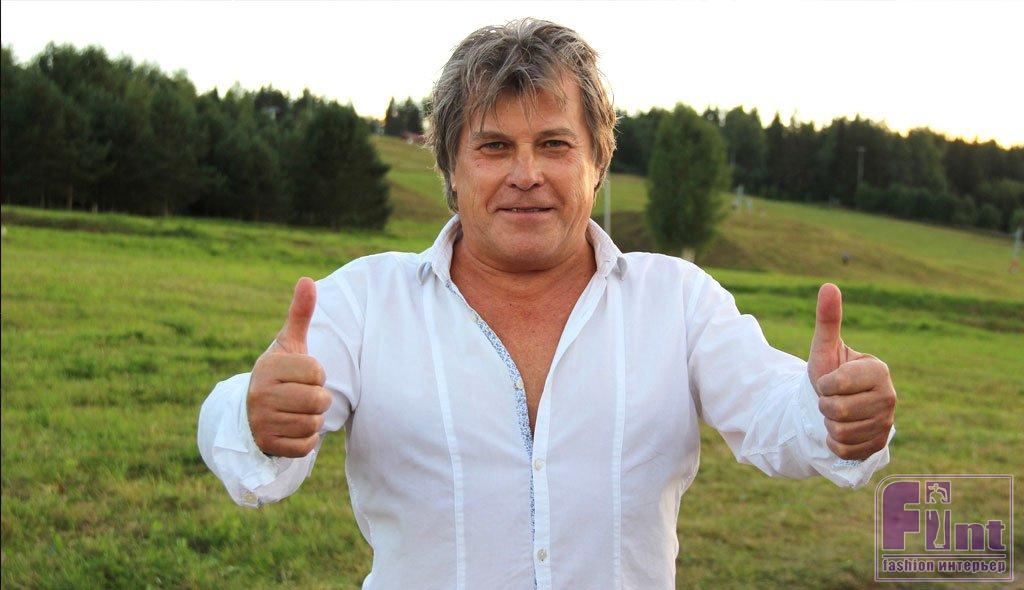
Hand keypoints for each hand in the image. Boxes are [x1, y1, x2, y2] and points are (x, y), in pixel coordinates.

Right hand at [246, 277, 330, 457]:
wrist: (248, 413)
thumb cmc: (278, 374)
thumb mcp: (287, 344)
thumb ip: (299, 314)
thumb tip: (307, 280)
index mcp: (267, 368)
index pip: (316, 371)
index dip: (316, 374)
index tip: (302, 375)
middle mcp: (260, 395)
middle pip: (318, 400)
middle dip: (318, 399)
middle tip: (303, 396)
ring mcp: (262, 423)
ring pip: (313, 424)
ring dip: (312, 419)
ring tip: (296, 411)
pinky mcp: (267, 446)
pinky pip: (306, 446)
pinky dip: (305, 440)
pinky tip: (291, 429)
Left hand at [807, 283, 896, 459]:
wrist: (835, 404)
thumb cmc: (830, 372)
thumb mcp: (824, 348)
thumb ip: (827, 320)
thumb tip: (828, 285)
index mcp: (879, 371)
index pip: (838, 384)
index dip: (824, 384)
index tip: (829, 381)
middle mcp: (890, 397)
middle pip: (838, 411)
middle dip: (825, 405)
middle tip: (831, 399)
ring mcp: (887, 424)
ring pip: (841, 432)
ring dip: (829, 424)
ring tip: (837, 413)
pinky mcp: (879, 446)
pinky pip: (845, 451)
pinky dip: (834, 444)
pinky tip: (841, 431)